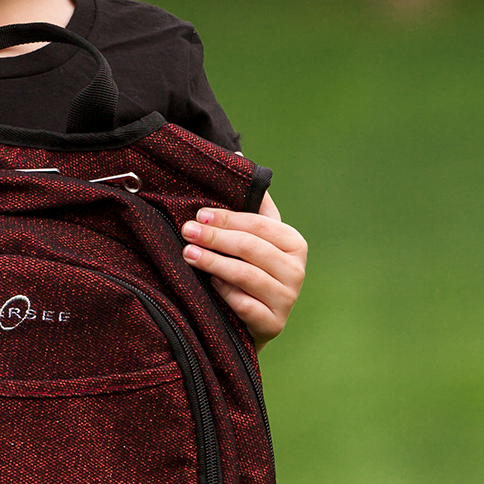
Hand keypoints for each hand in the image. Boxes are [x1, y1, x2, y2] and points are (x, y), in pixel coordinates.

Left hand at [181, 192, 306, 345]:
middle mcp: (296, 270)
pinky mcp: (274, 324)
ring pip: (247, 275)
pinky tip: (209, 283)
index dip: (227, 218)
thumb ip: (250, 206)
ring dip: (214, 262)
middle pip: (251, 248)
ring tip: (188, 254)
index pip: (259, 225)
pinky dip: (225, 293)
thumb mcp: (253, 239)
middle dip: (215, 237)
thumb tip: (238, 159)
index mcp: (294, 243)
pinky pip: (245, 305)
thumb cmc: (249, 271)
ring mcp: (287, 299)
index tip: (199, 214)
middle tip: (187, 231)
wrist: (252, 322)